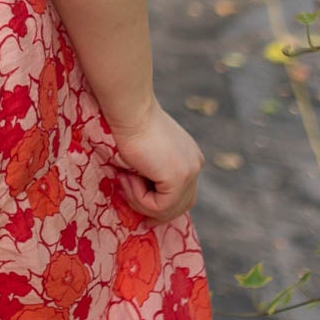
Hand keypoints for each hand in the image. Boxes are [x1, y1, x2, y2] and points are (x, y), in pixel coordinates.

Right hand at [108, 99, 204, 223]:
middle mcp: (195, 165)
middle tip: (126, 195)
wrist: (130, 110)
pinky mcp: (178, 178)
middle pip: (182, 206)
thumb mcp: (146, 153)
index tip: (133, 197)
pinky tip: (127, 178)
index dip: (159, 204)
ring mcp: (189, 172)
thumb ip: (152, 173)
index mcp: (190, 158)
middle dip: (153, 210)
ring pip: (169, 210)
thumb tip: (143, 202)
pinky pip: (159, 206)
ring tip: (124, 180)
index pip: (182, 194)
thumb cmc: (130, 125)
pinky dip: (139, 198)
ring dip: (141, 202)